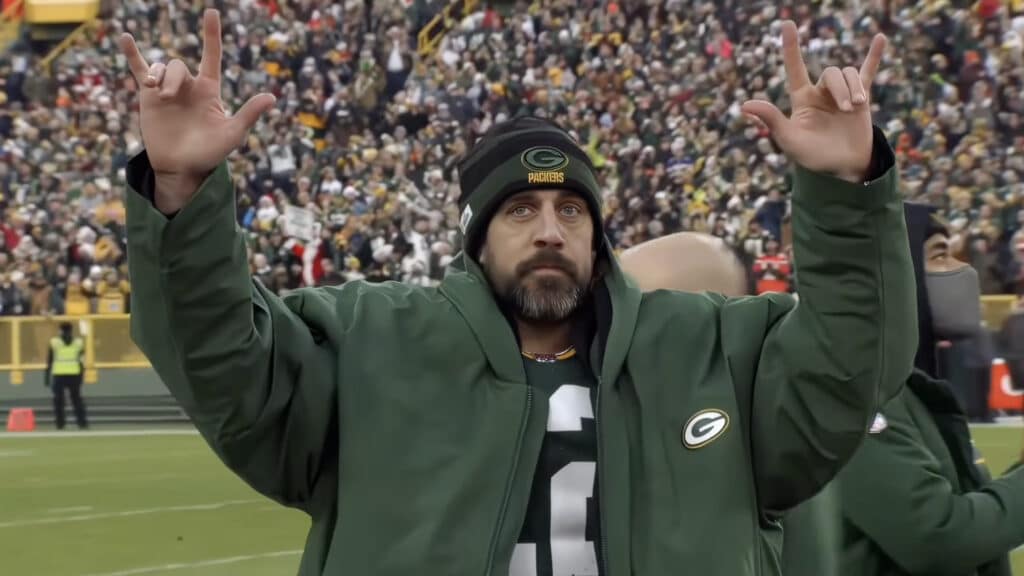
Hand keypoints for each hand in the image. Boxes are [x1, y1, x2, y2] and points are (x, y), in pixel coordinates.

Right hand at [119, 9, 275, 212]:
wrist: (182, 168)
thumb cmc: (210, 153)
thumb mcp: (232, 134)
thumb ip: (248, 114)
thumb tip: (271, 97)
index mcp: (209, 90)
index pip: (212, 57)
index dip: (212, 35)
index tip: (212, 12)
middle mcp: (188, 86)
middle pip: (178, 66)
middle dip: (172, 78)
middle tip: (166, 97)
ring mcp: (167, 90)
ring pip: (161, 68)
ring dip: (158, 77)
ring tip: (157, 95)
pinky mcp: (148, 98)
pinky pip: (140, 70)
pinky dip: (133, 54)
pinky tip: (124, 37)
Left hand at [741, 21, 886, 182]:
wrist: (842, 168)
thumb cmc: (813, 157)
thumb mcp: (789, 139)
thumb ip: (771, 119)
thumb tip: (744, 104)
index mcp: (802, 99)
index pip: (795, 68)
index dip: (790, 47)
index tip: (787, 23)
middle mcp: (821, 93)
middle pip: (832, 73)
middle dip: (841, 88)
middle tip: (847, 109)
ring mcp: (841, 94)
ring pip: (849, 74)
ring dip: (855, 88)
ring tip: (857, 108)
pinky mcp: (861, 98)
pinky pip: (867, 72)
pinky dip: (874, 55)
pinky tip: (881, 37)